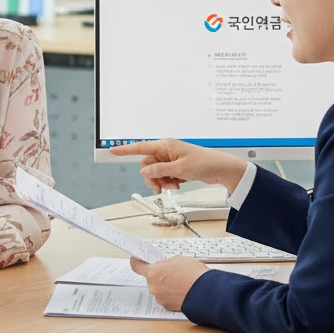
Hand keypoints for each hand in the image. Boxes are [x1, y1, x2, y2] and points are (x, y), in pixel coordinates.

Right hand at [109, 138, 245, 194]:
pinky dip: (169, 181)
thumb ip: (160, 170)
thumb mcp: (180, 169)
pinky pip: (164, 175)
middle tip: (161, 187)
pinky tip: (178, 183)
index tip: (112, 150)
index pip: (141, 147)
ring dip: (161, 181)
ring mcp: (171, 159)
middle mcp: (166, 150)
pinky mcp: (176, 166)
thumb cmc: (205, 163)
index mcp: (166, 145)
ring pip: (155, 172)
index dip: (125, 150)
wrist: (221, 169)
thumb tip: (144, 171)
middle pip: (147, 164)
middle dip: (152, 177)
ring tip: (174, 185)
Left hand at [131, 255, 208, 311]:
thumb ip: (166, 262)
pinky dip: (172, 295)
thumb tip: (163, 265)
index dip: (137, 262)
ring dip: (166, 286)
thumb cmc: (194, 275)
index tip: (137, 260)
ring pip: (159, 289)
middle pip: (151, 279)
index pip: (137, 266)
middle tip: (172, 272)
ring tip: (181, 282)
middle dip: (159, 275)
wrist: (206, 293)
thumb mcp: (179, 260)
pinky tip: (182, 291)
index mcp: (153, 273)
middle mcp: (153, 287)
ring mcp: (160, 298)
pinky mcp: (168, 307)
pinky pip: (166, 298)